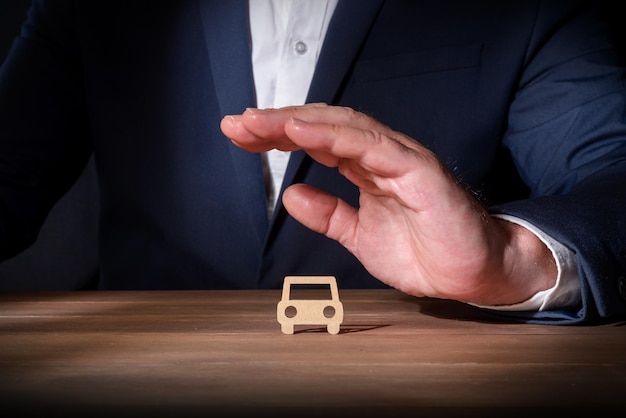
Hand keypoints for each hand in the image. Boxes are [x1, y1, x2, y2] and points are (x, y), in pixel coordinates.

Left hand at [220, 104, 556, 305]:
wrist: (472, 274)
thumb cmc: (425, 251)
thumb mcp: (360, 236)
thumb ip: (329, 215)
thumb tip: (291, 196)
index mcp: (366, 169)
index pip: (316, 140)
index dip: (277, 136)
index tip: (241, 137)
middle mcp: (380, 156)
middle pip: (323, 125)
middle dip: (277, 123)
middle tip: (237, 125)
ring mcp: (399, 159)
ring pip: (343, 126)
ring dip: (298, 122)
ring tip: (260, 123)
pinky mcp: (418, 170)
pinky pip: (371, 146)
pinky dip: (334, 134)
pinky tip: (302, 130)